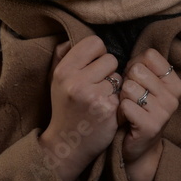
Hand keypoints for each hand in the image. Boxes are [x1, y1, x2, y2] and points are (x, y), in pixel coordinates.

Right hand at [38, 36, 119, 180]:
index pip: (94, 43)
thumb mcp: (55, 80)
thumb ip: (62, 55)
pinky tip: (108, 109)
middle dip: (108, 71)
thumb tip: (73, 37)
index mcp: (63, 71)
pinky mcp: (109, 110)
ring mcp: (94, 97)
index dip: (98, 53)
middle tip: (98, 85)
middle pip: (110, 59)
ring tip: (102, 97)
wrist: (67, 143)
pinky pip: (124, 93)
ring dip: (115, 86)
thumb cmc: (64, 107)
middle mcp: (76, 82)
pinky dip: (119, 100)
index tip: (94, 66)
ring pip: (120, 76)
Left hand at [118, 48, 180, 180]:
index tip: (135, 80)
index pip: (149, 55)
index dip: (134, 64)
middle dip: (126, 82)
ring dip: (122, 98)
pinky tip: (125, 119)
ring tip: (128, 108)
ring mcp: (164, 112)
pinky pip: (125, 105)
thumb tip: (133, 55)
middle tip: (130, 97)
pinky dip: (120, 111)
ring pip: (129, 87)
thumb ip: (141, 66)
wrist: (138, 146)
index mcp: (174, 82)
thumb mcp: (144, 85)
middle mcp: (173, 96)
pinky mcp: (151, 126)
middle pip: (137, 70)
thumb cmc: (137, 109)